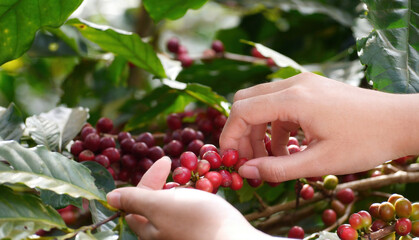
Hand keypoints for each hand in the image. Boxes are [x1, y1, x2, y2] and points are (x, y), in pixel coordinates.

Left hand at [106, 157, 273, 239]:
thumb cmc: (197, 221)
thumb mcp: (161, 206)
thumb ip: (135, 200)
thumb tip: (109, 198)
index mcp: (148, 229)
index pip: (137, 199)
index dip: (149, 178)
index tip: (166, 160)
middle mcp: (162, 233)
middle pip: (157, 201)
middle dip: (167, 183)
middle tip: (183, 173)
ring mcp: (181, 233)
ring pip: (176, 205)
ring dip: (183, 189)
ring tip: (197, 180)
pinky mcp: (199, 232)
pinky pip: (192, 211)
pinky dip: (196, 197)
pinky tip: (207, 192)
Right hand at [220, 72, 418, 181]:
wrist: (401, 121)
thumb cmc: (366, 142)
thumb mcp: (320, 162)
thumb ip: (278, 168)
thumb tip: (245, 172)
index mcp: (294, 99)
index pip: (243, 110)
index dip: (230, 135)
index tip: (230, 158)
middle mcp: (295, 84)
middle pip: (248, 101)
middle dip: (242, 132)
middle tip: (248, 159)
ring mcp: (304, 84)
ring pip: (263, 102)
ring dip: (259, 130)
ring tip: (269, 159)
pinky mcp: (312, 89)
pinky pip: (281, 104)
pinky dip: (275, 126)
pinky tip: (287, 148)